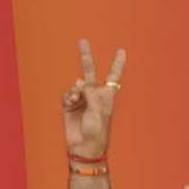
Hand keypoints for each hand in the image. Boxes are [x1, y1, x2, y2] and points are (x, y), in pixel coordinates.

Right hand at [61, 39, 124, 159]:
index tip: (121, 50)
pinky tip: (70, 103)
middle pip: (90, 71)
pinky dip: (68, 97)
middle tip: (82, 41)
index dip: (117, 63)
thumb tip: (80, 83)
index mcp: (107, 96)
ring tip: (76, 100)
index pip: (113, 76)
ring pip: (76, 84)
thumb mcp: (99, 109)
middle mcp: (94, 95)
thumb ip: (91, 91)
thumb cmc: (97, 131)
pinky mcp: (69, 106)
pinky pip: (67, 94)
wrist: (83, 147)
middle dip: (86, 57)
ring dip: (75, 90)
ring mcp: (81, 99)